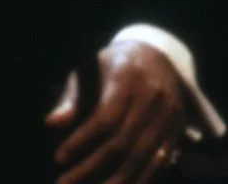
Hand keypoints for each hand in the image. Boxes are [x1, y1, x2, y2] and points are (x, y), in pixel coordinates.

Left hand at [45, 41, 187, 183]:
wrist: (156, 55)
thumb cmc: (111, 64)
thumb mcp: (88, 68)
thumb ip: (71, 96)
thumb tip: (50, 124)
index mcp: (127, 78)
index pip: (105, 118)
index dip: (81, 141)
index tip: (58, 158)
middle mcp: (153, 98)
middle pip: (122, 143)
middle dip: (91, 167)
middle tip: (64, 183)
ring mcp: (170, 116)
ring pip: (142, 158)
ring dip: (116, 180)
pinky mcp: (177, 130)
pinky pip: (160, 162)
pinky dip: (141, 179)